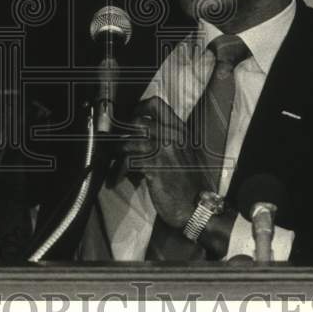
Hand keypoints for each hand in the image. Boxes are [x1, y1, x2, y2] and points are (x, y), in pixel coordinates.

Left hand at [123, 97, 209, 229]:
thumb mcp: (184, 155)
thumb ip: (167, 141)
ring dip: (117, 155)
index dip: (138, 108)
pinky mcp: (154, 166)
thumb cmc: (190, 184)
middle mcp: (172, 136)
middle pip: (137, 123)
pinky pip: (127, 162)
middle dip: (122, 135)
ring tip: (114, 166)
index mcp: (180, 131)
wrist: (198, 207)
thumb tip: (140, 136)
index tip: (130, 119)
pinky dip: (118, 171)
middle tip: (116, 146)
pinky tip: (116, 180)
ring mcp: (163, 150)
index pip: (156, 104)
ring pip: (129, 142)